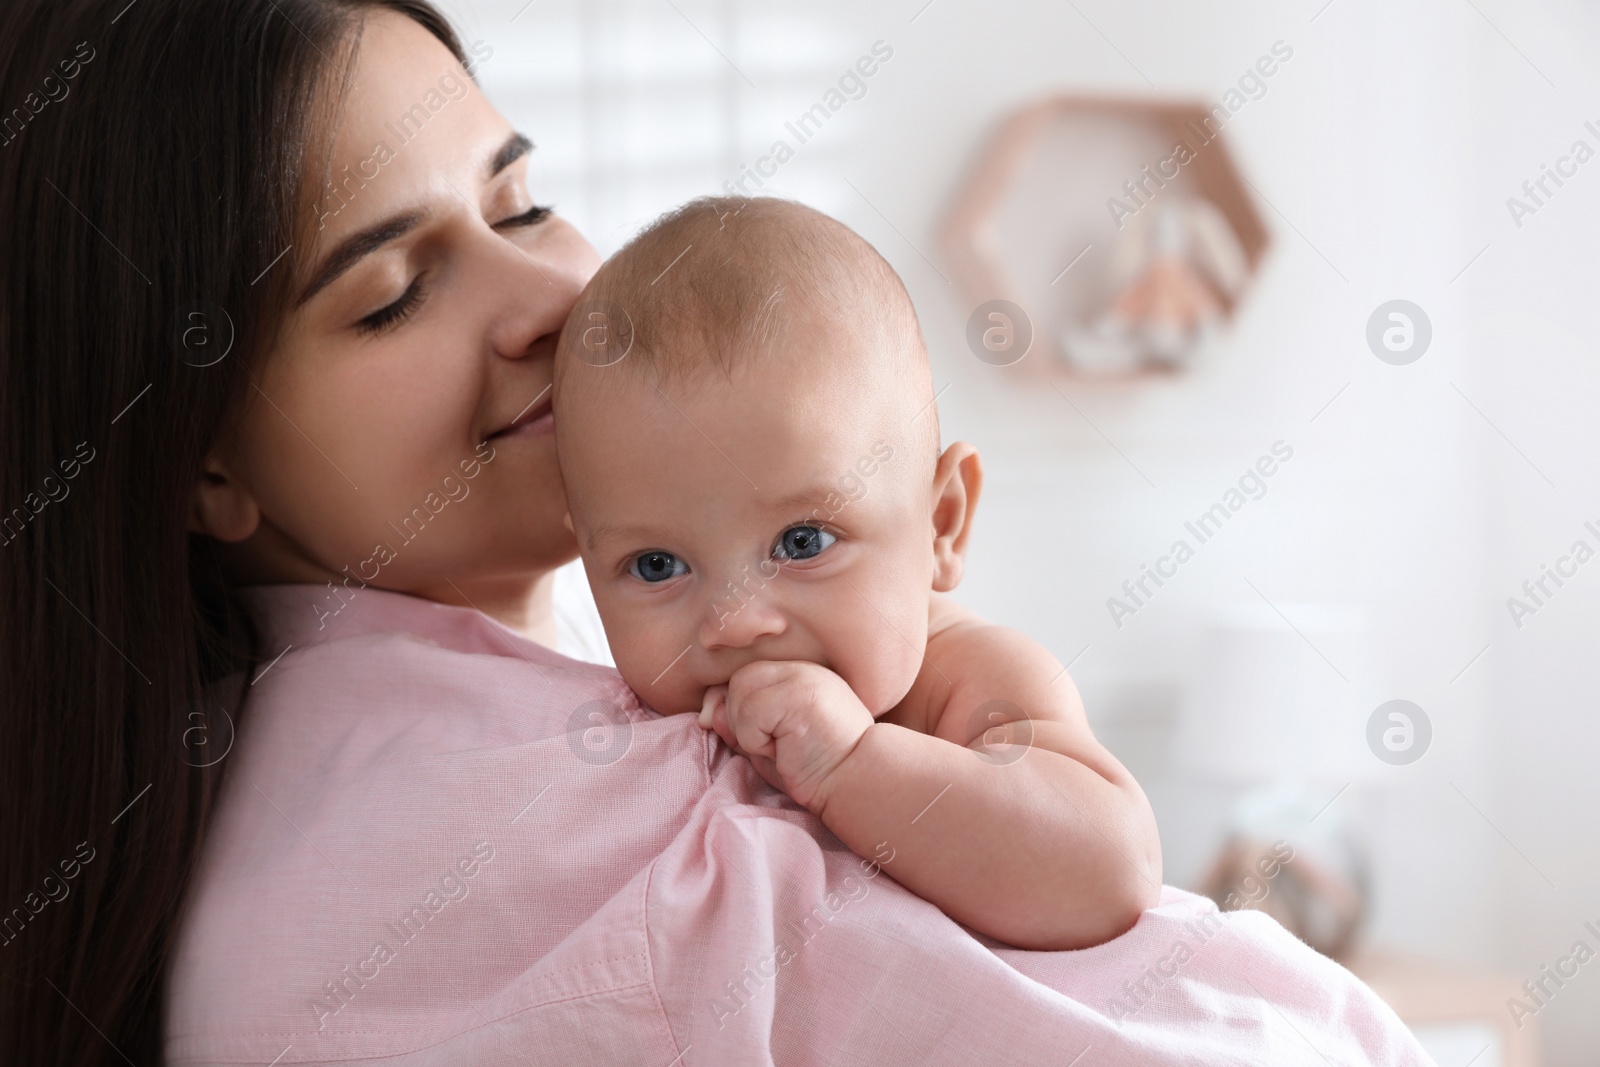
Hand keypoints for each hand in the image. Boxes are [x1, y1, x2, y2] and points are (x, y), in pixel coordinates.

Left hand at [698, 660, 873, 812]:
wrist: (858, 780)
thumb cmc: (815, 767)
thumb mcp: (768, 744)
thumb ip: (738, 724)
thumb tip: (708, 712)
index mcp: (795, 674)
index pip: (743, 677)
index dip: (736, 709)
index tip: (763, 739)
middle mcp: (799, 668)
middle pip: (737, 681)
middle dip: (742, 721)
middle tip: (776, 745)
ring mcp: (800, 677)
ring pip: (739, 693)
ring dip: (749, 730)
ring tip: (783, 746)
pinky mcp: (799, 694)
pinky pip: (750, 713)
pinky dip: (757, 740)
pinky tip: (786, 749)